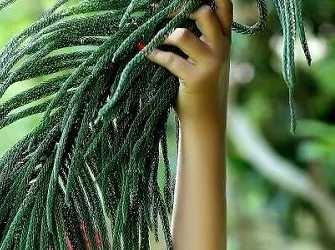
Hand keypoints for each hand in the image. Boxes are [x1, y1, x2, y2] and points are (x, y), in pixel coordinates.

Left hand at [146, 0, 232, 129]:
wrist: (206, 118)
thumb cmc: (200, 85)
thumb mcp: (205, 57)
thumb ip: (199, 37)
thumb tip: (169, 14)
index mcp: (225, 38)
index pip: (225, 6)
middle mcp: (222, 47)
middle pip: (204, 12)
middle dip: (179, 10)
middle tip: (161, 14)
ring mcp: (211, 62)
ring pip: (184, 36)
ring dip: (163, 35)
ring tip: (152, 38)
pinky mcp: (197, 78)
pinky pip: (170, 60)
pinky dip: (154, 55)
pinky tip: (145, 54)